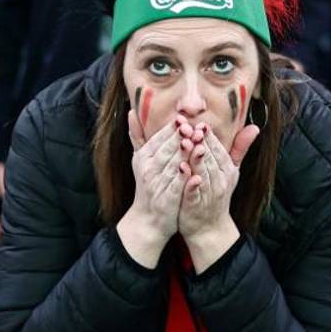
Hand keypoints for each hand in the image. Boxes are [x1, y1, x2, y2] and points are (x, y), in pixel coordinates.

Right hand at [126, 113, 189, 240]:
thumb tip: (131, 112)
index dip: (173, 129)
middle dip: (182, 138)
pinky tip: (196, 173)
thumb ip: (138, 136)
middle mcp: (147, 169)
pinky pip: (177, 186)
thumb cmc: (148, 186)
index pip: (159, 138)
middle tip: (196, 128)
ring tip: (199, 144)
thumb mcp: (140, 160)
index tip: (185, 119)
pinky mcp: (166, 199)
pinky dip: (186, 179)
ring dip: (186, 154)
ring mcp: (156, 184)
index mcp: (143, 156)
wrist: (148, 219)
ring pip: (173, 165)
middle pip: (167, 149)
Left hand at [179, 122, 257, 270]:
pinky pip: (194, 190)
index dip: (206, 133)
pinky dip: (190, 179)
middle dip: (198, 140)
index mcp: (226, 168)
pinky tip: (182, 168)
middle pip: (209, 156)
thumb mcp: (230, 171)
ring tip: (184, 142)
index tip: (196, 120)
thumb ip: (239, 149)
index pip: (216, 147)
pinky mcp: (197, 204)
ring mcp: (209, 192)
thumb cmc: (217, 194)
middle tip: (186, 127)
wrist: (209, 227)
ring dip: (194, 156)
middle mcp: (220, 179)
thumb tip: (254, 127)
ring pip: (202, 170)